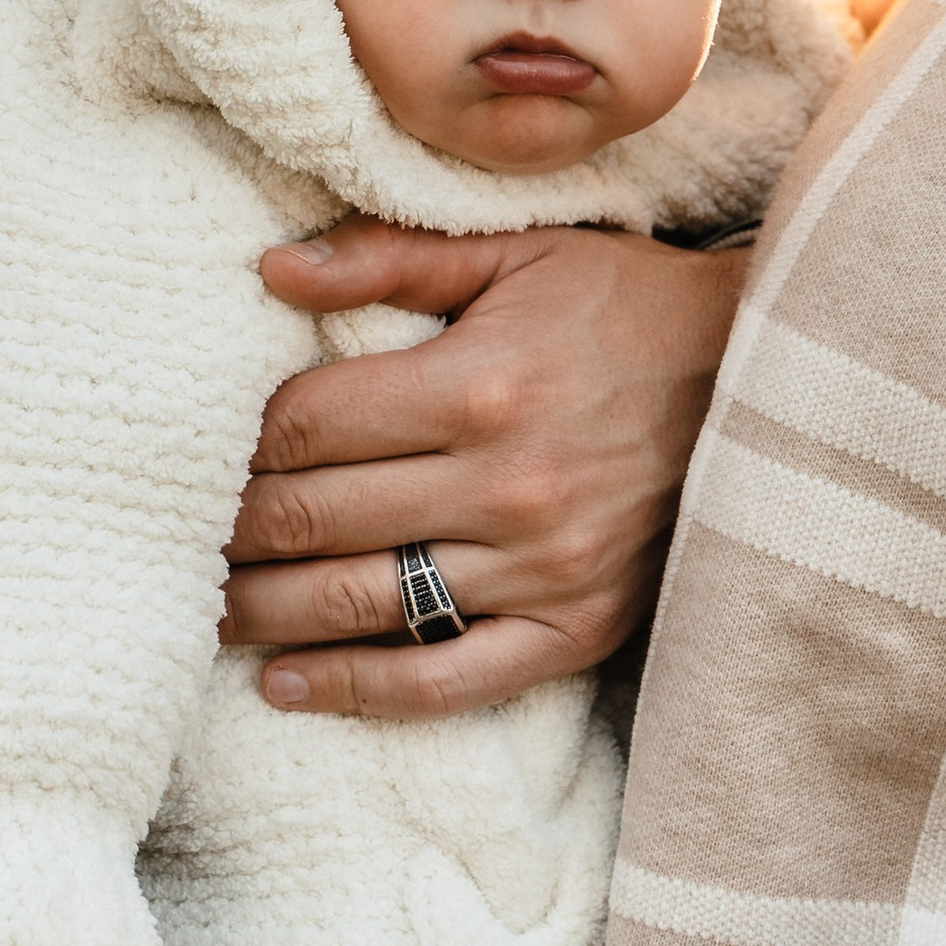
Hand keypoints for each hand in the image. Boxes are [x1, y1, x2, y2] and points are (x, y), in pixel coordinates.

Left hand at [223, 222, 744, 717]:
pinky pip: (443, 680)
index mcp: (481, 384)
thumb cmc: (629, 305)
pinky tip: (284, 685)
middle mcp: (506, 487)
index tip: (192, 448)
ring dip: (261, 609)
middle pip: (312, 519)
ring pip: (358, 605)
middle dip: (227, 526)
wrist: (770, 379)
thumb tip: (268, 268)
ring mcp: (541, 569)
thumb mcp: (518, 253)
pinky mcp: (574, 629)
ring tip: (204, 602)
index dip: (232, 441)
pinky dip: (353, 692)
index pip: (305, 426)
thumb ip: (391, 258)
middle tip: (174, 530)